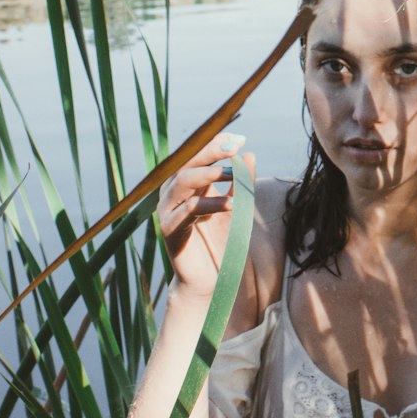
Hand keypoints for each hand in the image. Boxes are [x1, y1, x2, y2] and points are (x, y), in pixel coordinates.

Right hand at [156, 134, 251, 297]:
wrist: (211, 278)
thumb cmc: (222, 240)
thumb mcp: (236, 206)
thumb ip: (240, 182)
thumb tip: (249, 153)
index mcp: (187, 184)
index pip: (197, 155)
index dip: (216, 144)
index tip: (240, 138)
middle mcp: (173, 193)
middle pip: (187, 163)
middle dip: (210, 152)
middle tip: (233, 147)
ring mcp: (167, 211)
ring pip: (183, 182)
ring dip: (209, 174)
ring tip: (232, 173)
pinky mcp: (168, 230)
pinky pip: (188, 211)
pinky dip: (210, 205)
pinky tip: (230, 205)